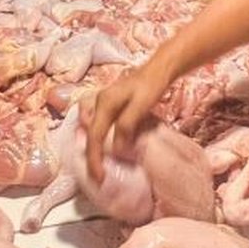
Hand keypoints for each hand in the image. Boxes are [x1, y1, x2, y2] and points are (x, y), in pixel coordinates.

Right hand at [82, 61, 172, 182]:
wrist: (158, 70)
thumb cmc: (151, 85)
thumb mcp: (142, 104)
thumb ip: (127, 124)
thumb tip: (116, 149)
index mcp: (104, 103)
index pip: (95, 136)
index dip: (95, 158)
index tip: (100, 177)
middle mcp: (98, 103)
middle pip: (90, 134)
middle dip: (92, 157)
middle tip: (98, 177)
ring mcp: (102, 103)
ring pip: (91, 130)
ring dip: (93, 148)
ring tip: (98, 165)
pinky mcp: (109, 106)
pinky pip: (98, 126)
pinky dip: (99, 139)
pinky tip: (105, 147)